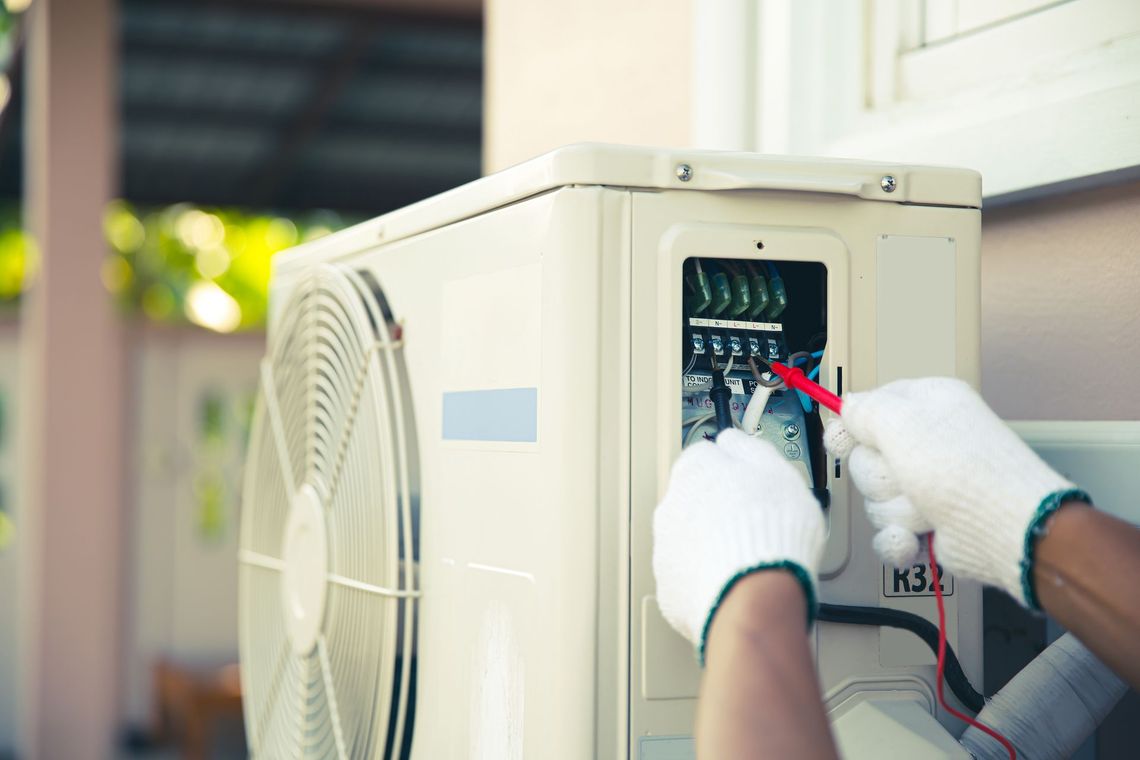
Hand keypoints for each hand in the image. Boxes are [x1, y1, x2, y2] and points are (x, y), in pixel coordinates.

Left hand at [653, 429, 825, 661]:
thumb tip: (734, 440)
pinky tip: (733, 582)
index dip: (731, 472)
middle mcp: (670, 507)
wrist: (754, 596)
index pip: (705, 457)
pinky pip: (688, 577)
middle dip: (718, 510)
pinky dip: (707, 578)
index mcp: (694, 471)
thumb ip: (750, 448)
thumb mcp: (778, 471)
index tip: (747, 483)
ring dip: (711, 545)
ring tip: (746, 560)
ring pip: (689, 539)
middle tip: (753, 525)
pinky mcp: (668, 588)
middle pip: (694, 500)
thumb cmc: (771, 534)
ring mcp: (665, 549)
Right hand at [824, 377, 1088, 607]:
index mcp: (927, 407)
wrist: (1004, 530)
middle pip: (866, 460)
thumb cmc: (965, 469)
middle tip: (908, 476)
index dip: (853, 427)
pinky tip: (917, 536)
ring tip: (928, 506)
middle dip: (881, 478)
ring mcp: (929, 487)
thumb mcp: (902, 422)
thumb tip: (847, 405)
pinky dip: (900, 540)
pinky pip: (888, 533)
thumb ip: (864, 410)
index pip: (870, 409)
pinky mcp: (927, 524)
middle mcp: (929, 444)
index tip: (842, 440)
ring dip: (897, 510)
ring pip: (876, 500)